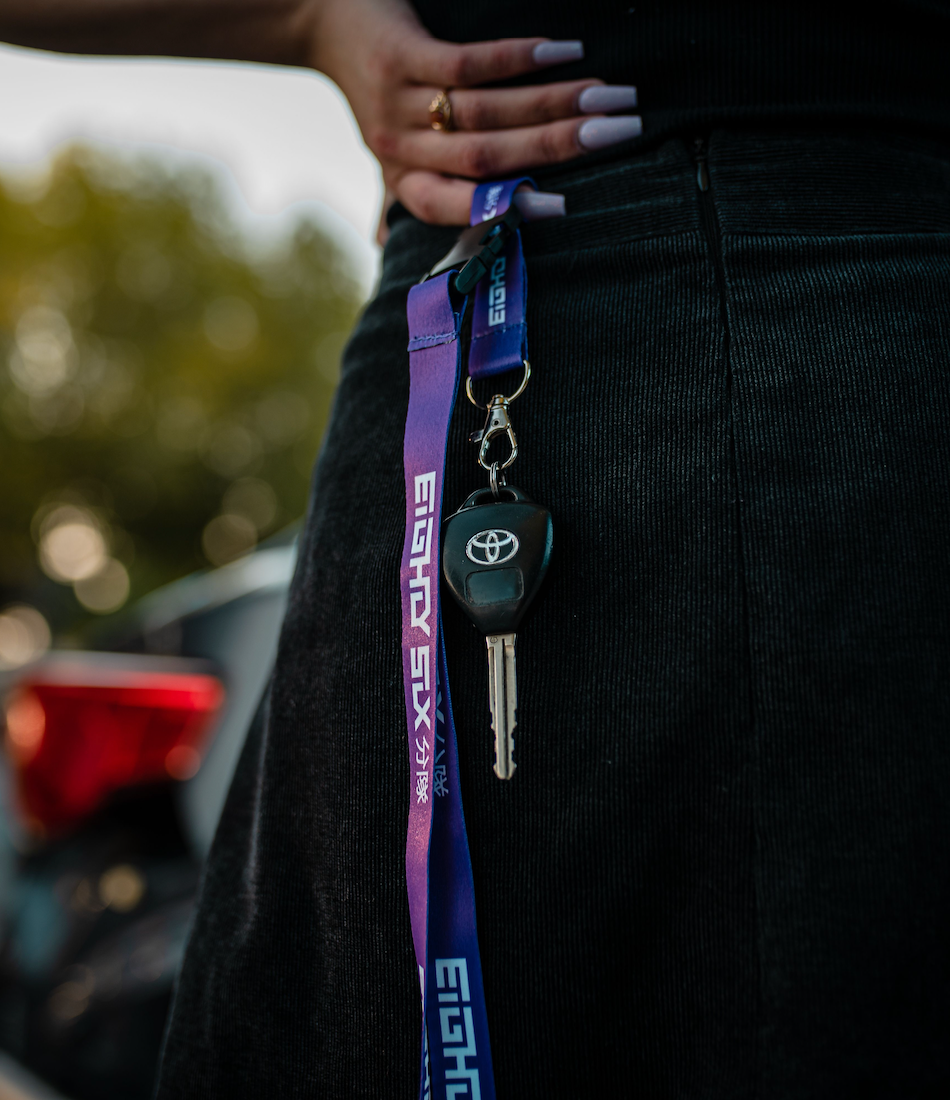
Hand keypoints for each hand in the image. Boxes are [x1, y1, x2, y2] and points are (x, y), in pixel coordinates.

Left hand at [307, 0, 639, 235]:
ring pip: (487, 113)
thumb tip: (391, 251)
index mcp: (407, 182)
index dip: (509, 212)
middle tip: (621, 135)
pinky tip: (564, 51)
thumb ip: (405, 197)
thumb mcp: (387, 156)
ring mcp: (400, 103)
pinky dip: (519, 58)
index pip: (459, 209)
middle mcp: (403, 150)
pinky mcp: (401, 54)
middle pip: (489, 159)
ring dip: (554, 104)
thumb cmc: (373, 95)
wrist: (322, 22)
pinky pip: (467, 62)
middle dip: (559, 149)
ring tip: (609, 95)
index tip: (566, 209)